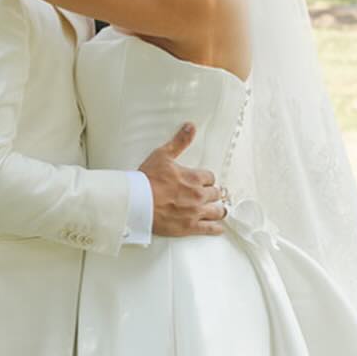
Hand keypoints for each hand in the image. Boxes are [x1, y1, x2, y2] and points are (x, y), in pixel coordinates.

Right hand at [138, 123, 226, 237]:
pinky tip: (218, 228)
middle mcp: (198, 195)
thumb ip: (179, 141)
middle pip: (215, 194)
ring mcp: (195, 212)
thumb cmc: (147, 179)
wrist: (136, 202)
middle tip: (211, 195)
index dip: (207, 179)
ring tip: (219, 210)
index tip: (204, 181)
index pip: (210, 178)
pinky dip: (216, 228)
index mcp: (193, 178)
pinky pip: (209, 228)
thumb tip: (190, 127)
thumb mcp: (163, 155)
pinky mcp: (189, 227)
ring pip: (217, 211)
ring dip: (218, 210)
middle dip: (213, 193)